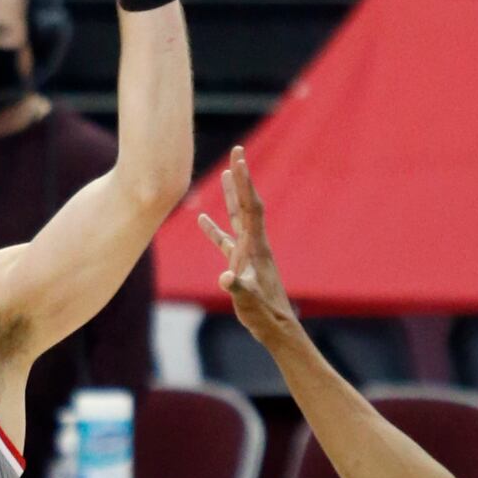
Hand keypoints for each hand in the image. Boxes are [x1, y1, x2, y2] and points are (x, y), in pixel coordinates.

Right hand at [198, 148, 298, 346]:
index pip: (251, 207)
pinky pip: (225, 240)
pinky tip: (202, 219)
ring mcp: (247, 252)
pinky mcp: (240, 264)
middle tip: (238, 151)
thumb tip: (225, 278)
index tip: (239, 160)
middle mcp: (254, 243)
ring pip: (237, 217)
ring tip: (224, 173)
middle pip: (247, 203)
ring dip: (231, 195)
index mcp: (257, 246)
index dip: (246, 183)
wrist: (275, 326)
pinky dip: (214, 229)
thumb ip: (238, 288)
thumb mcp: (249, 302)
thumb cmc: (264, 315)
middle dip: (242, 178)